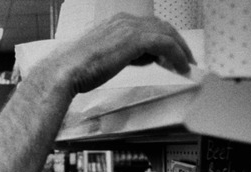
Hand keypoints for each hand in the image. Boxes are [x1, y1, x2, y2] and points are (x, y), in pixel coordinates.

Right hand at [57, 13, 194, 94]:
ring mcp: (130, 28)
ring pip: (167, 33)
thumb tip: (137, 59)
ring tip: (185, 65)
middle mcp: (124, 20)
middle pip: (161, 26)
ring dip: (180, 50)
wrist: (65, 71)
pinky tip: (181, 67)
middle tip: (184, 59)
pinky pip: (166, 44)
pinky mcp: (136, 40)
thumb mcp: (102, 57)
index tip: (169, 55)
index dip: (163, 40)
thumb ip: (121, 53)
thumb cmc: (76, 69)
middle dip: (176, 43)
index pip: (147, 26)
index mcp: (115, 22)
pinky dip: (177, 55)